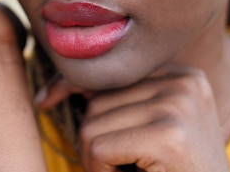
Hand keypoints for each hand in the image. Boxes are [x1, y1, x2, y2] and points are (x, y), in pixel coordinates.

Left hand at [37, 68, 229, 171]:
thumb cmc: (174, 171)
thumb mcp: (150, 128)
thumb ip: (118, 102)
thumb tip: (55, 88)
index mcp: (182, 75)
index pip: (110, 69)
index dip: (74, 86)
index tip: (46, 99)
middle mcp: (183, 81)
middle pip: (98, 99)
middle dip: (95, 138)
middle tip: (123, 164)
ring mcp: (178, 105)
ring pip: (92, 124)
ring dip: (97, 159)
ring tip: (130, 170)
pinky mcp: (168, 136)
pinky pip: (99, 148)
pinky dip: (101, 171)